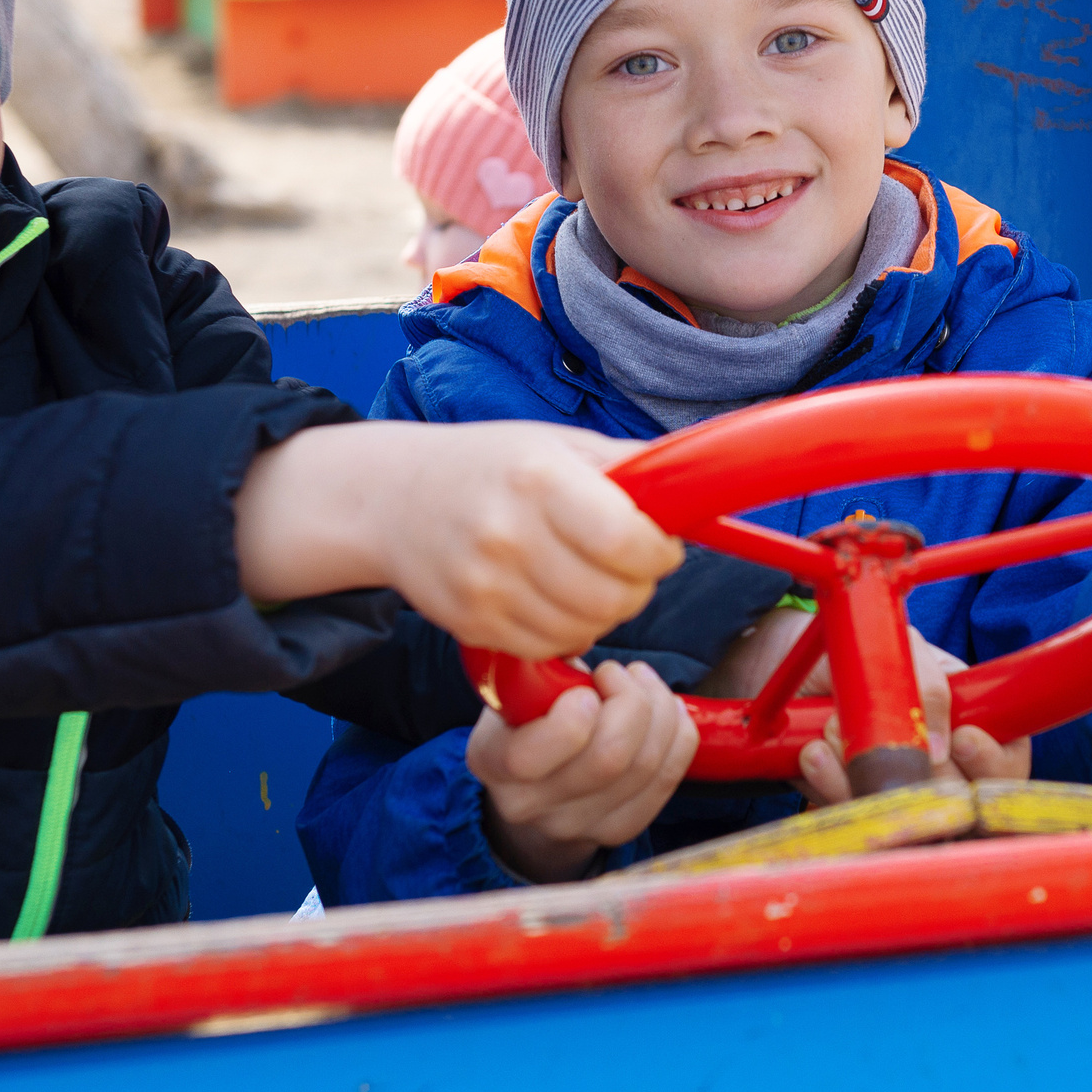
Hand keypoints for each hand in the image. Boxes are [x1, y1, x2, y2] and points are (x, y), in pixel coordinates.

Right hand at [235, 420, 682, 657]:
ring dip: (605, 611)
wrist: (393, 499)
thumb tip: (698, 487)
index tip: (659, 546)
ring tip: (588, 578)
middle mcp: (508, 535)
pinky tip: (554, 597)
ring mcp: (487, 587)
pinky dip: (567, 630)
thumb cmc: (488, 466)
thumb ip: (627, 466)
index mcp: (538, 479)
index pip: (628, 540)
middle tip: (627, 564)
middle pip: (615, 596)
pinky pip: (550, 647)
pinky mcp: (473, 625)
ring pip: (588, 629)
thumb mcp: (556, 444)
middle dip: (638, 585)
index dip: (659, 553)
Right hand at [468, 660, 698, 881]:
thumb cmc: (524, 718)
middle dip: (630, 702)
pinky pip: (667, 780)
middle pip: (607, 759)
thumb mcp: (512, 689)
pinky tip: (666, 709)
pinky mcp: (619, 829)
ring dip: (659, 711)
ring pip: (645, 767)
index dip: (570, 718)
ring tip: (642, 683)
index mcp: (493, 762)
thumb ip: (539, 669)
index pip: (528, 756)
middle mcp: (530, 805)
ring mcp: (577, 825)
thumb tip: (581, 640)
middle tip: (620, 673)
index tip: (587, 685)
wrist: (531, 786)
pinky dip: (678, 736)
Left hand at [704, 609, 1030, 804]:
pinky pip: (852, 818)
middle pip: (958, 801)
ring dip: (863, 770)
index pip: (1008, 760)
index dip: (993, 762)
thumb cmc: (854, 646)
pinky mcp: (851, 807)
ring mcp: (895, 792)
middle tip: (877, 728)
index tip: (962, 742)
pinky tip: (812, 753)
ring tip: (832, 728)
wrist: (781, 661)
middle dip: (917, 763)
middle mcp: (941, 767)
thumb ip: (931, 679)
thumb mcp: (899, 644)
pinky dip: (830, 785)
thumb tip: (948, 742)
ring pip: (902, 817)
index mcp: (972, 723)